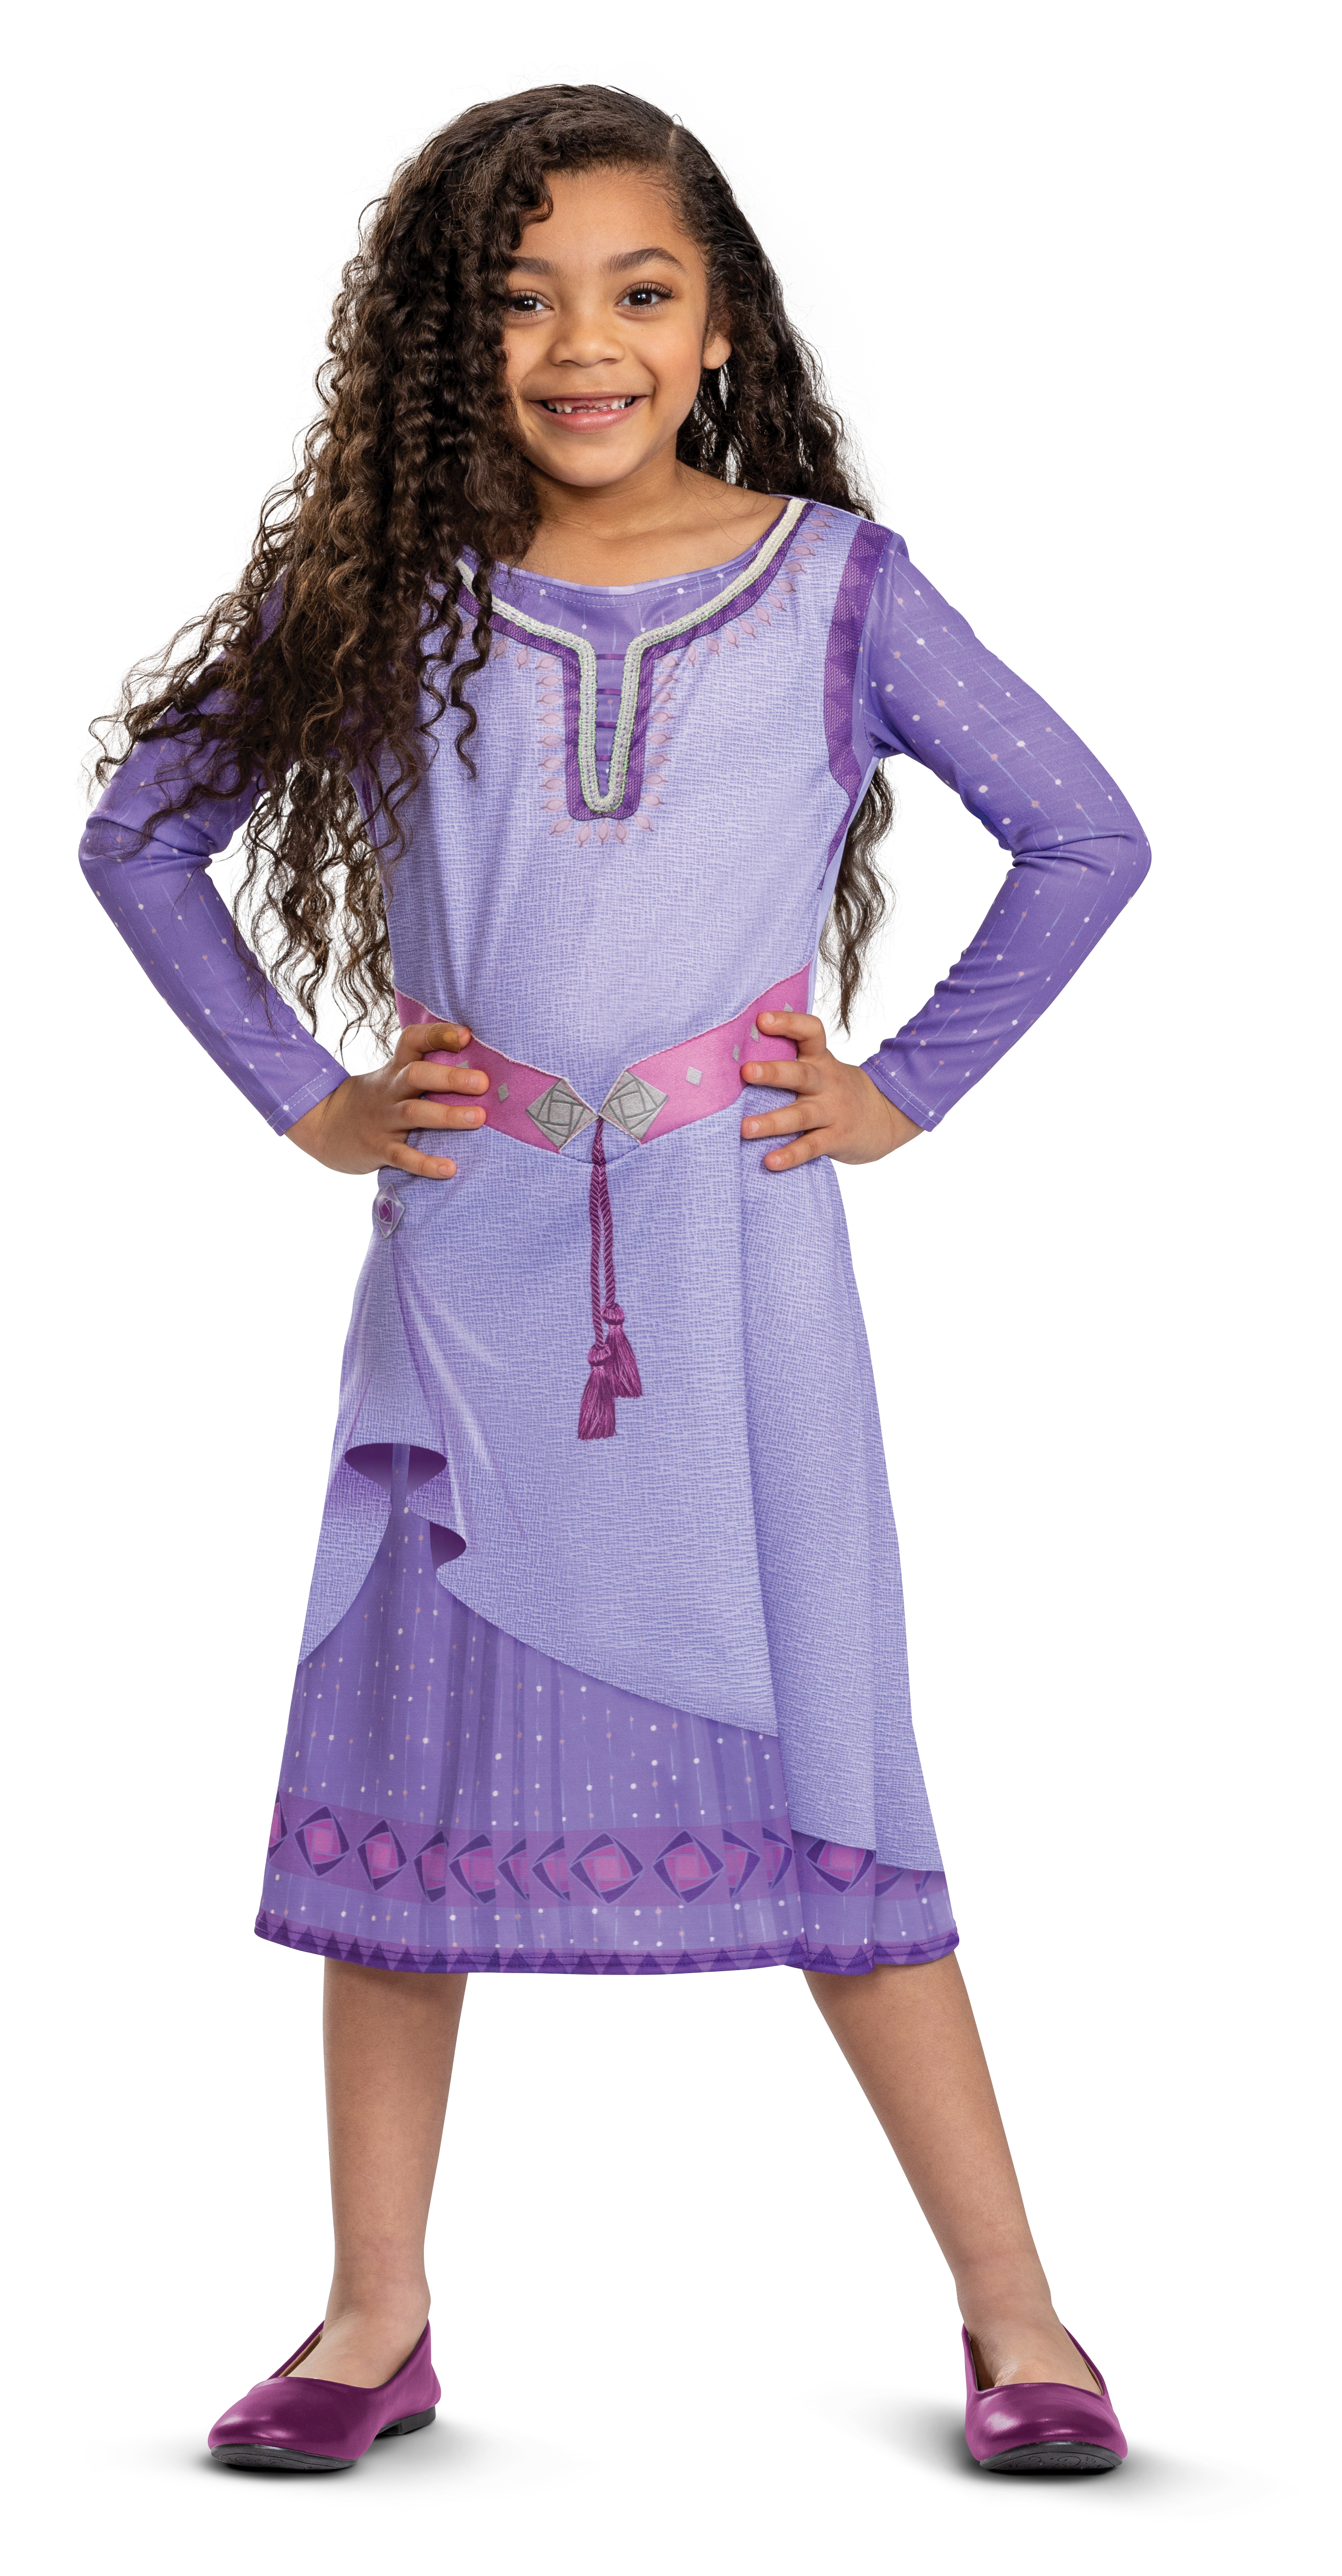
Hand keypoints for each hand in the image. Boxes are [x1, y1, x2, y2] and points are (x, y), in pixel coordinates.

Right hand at [286, 1020, 487, 1176]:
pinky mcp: (379, 1149)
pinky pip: (403, 1156)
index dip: (437, 1034)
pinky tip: (450, 1169)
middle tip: (483, 1081)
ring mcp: (383, 1120)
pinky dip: (426, 1163)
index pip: (412, 1041)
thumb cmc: (375, 1101)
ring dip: (447, 1115)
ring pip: (414, 1113)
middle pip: (416, 1075)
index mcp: (394, 1070)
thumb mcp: (391, 1077)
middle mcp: (390, 1091)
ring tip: (479, 1118)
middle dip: (449, 1077)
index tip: (465, 1035)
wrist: (324, 1127)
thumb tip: (477, 1064)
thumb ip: (424, 1068)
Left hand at [740, 1010, 921, 1169]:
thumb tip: (740, 1057)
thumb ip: (793, 1063)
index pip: (810, 1033)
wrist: (889, 1116)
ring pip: (800, 1115)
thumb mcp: (825, 1069)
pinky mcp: (836, 1138)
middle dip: (773, 1072)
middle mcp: (826, 1083)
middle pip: (800, 1074)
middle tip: (745, 1071)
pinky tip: (770, 1161)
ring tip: (745, 1128)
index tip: (762, 1019)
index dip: (789, 1024)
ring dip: (772, 1122)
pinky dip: (790, 1155)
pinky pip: (811, 1147)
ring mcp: (832, 1112)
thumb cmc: (840, 1091)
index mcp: (822, 1061)